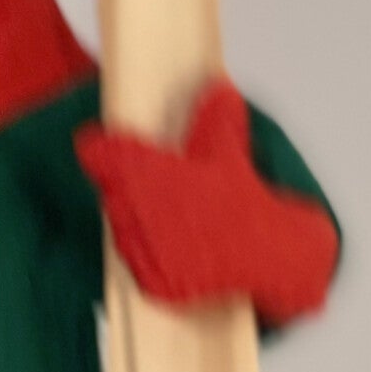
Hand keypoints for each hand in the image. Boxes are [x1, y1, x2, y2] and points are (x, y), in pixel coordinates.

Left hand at [75, 79, 337, 326]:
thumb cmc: (249, 205)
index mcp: (156, 173)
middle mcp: (143, 210)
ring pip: (120, 226)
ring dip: (134, 218)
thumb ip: (216, 122)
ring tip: (164, 214)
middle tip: (152, 185)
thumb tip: (218, 89)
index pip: (104, 155)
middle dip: (125, 185)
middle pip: (112, 191)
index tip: (98, 147)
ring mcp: (147, 249)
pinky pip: (134, 262)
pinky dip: (146, 252)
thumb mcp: (230, 157)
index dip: (102, 150)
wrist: (272, 256)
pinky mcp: (154, 282)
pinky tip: (166, 243)